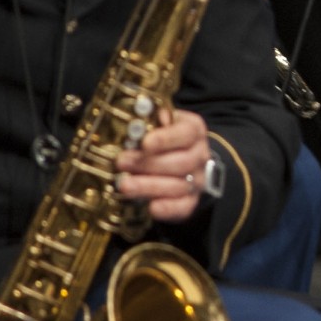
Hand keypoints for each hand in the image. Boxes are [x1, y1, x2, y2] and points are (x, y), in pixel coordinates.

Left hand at [116, 104, 208, 223]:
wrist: (183, 158)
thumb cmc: (162, 137)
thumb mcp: (160, 121)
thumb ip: (152, 117)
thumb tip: (145, 111)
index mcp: (193, 130)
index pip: (185, 134)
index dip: (166, 139)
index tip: (145, 143)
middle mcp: (200, 155)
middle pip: (181, 162)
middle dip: (149, 164)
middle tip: (121, 162)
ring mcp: (198, 180)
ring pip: (179, 185)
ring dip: (149, 186)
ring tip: (124, 185)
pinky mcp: (191, 200)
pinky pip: (184, 207)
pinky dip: (168, 208)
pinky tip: (151, 207)